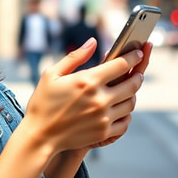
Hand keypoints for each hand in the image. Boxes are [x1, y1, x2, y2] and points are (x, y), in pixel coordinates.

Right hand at [22, 38, 150, 153]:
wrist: (39, 136)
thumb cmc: (43, 102)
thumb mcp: (52, 74)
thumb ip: (75, 56)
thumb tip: (93, 41)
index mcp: (88, 80)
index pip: (121, 64)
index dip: (133, 56)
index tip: (138, 52)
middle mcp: (100, 99)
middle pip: (132, 83)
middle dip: (138, 75)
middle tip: (137, 72)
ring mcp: (103, 117)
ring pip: (131, 103)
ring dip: (133, 94)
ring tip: (130, 90)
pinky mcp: (103, 132)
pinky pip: (125, 122)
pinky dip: (126, 114)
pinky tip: (122, 109)